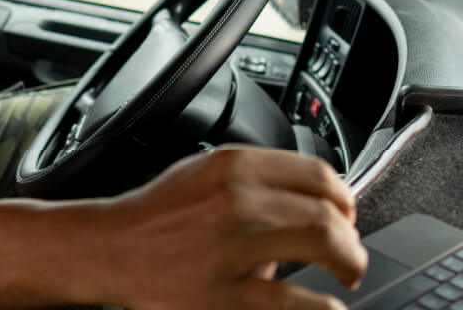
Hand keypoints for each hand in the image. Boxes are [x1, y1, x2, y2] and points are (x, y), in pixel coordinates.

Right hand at [100, 146, 366, 309]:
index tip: (347, 213)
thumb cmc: (158, 215)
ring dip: (349, 262)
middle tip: (351, 252)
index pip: (318, 173)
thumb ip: (254, 179)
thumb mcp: (203, 173)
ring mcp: (231, 246)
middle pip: (327, 210)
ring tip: (348, 274)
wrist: (111, 249)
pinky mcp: (224, 293)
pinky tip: (325, 305)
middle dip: (350, 235)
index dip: (344, 197)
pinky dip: (321, 304)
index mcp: (234, 166)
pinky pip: (293, 299)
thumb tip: (309, 199)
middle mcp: (236, 200)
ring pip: (321, 242)